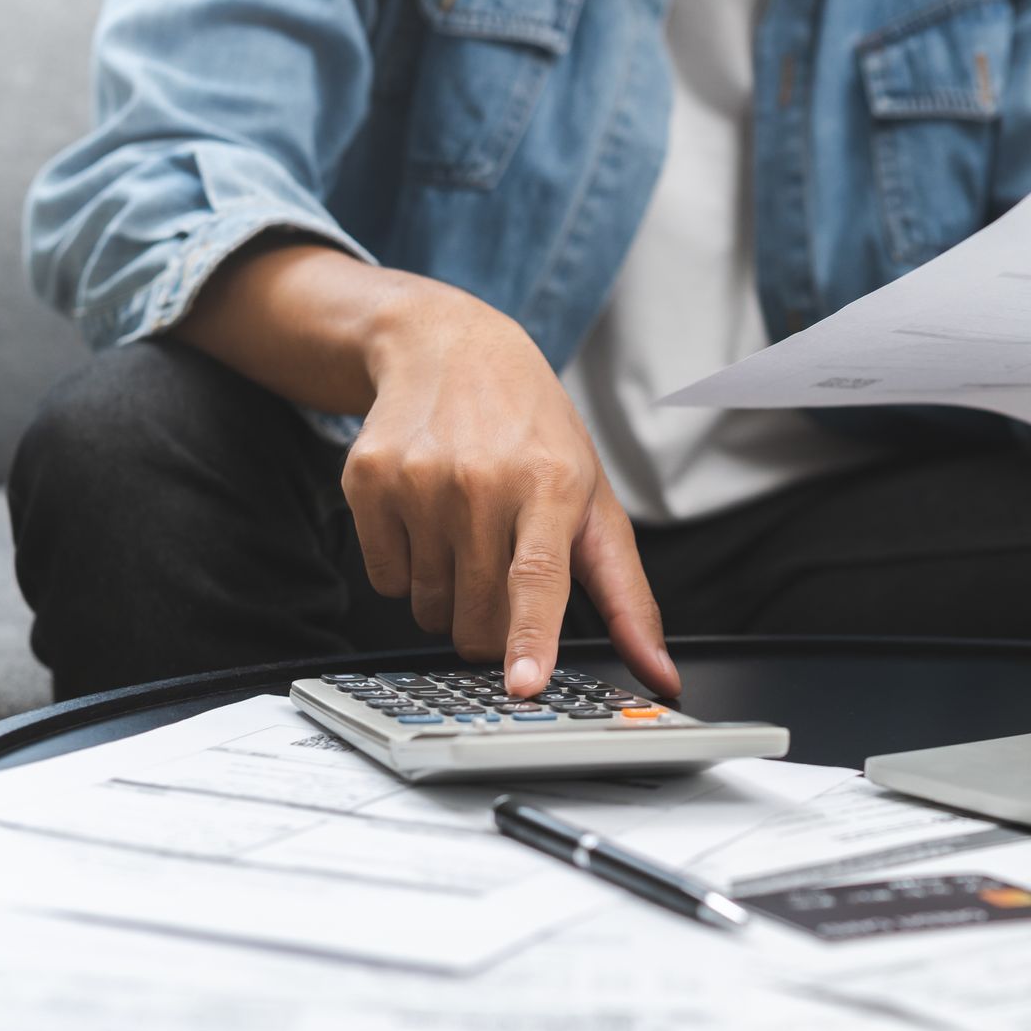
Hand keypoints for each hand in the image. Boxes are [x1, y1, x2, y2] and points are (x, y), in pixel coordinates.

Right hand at [343, 277, 678, 698]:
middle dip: (491, 627)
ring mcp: (419, 479)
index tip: (524, 683)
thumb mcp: (595, 502)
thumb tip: (661, 676)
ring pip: (427, 607)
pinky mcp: (368, 479)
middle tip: (502, 576)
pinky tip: (426, 518)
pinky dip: (406, 570)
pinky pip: (384, 580)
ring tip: (465, 533)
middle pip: (477, 617)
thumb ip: (628, 597)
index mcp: (551, 485)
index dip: (531, 637)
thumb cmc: (534, 433)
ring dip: (448, 597)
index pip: (539, 577)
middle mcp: (482, 480)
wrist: (449, 348)